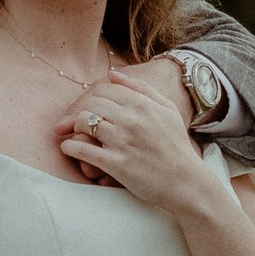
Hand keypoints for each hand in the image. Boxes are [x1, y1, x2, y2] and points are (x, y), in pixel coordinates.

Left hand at [58, 57, 211, 216]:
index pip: (105, 90)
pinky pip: (82, 150)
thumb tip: (112, 73)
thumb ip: (140, 88)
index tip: (96, 109)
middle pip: (92, 104)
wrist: (185, 181)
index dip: (96, 98)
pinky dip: (70, 147)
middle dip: (85, 111)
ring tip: (77, 134)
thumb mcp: (166, 109)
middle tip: (84, 122)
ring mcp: (122, 142)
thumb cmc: (176, 144)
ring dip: (75, 127)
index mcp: (142, 104)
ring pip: (83, 122)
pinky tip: (69, 148)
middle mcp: (131, 120)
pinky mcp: (116, 165)